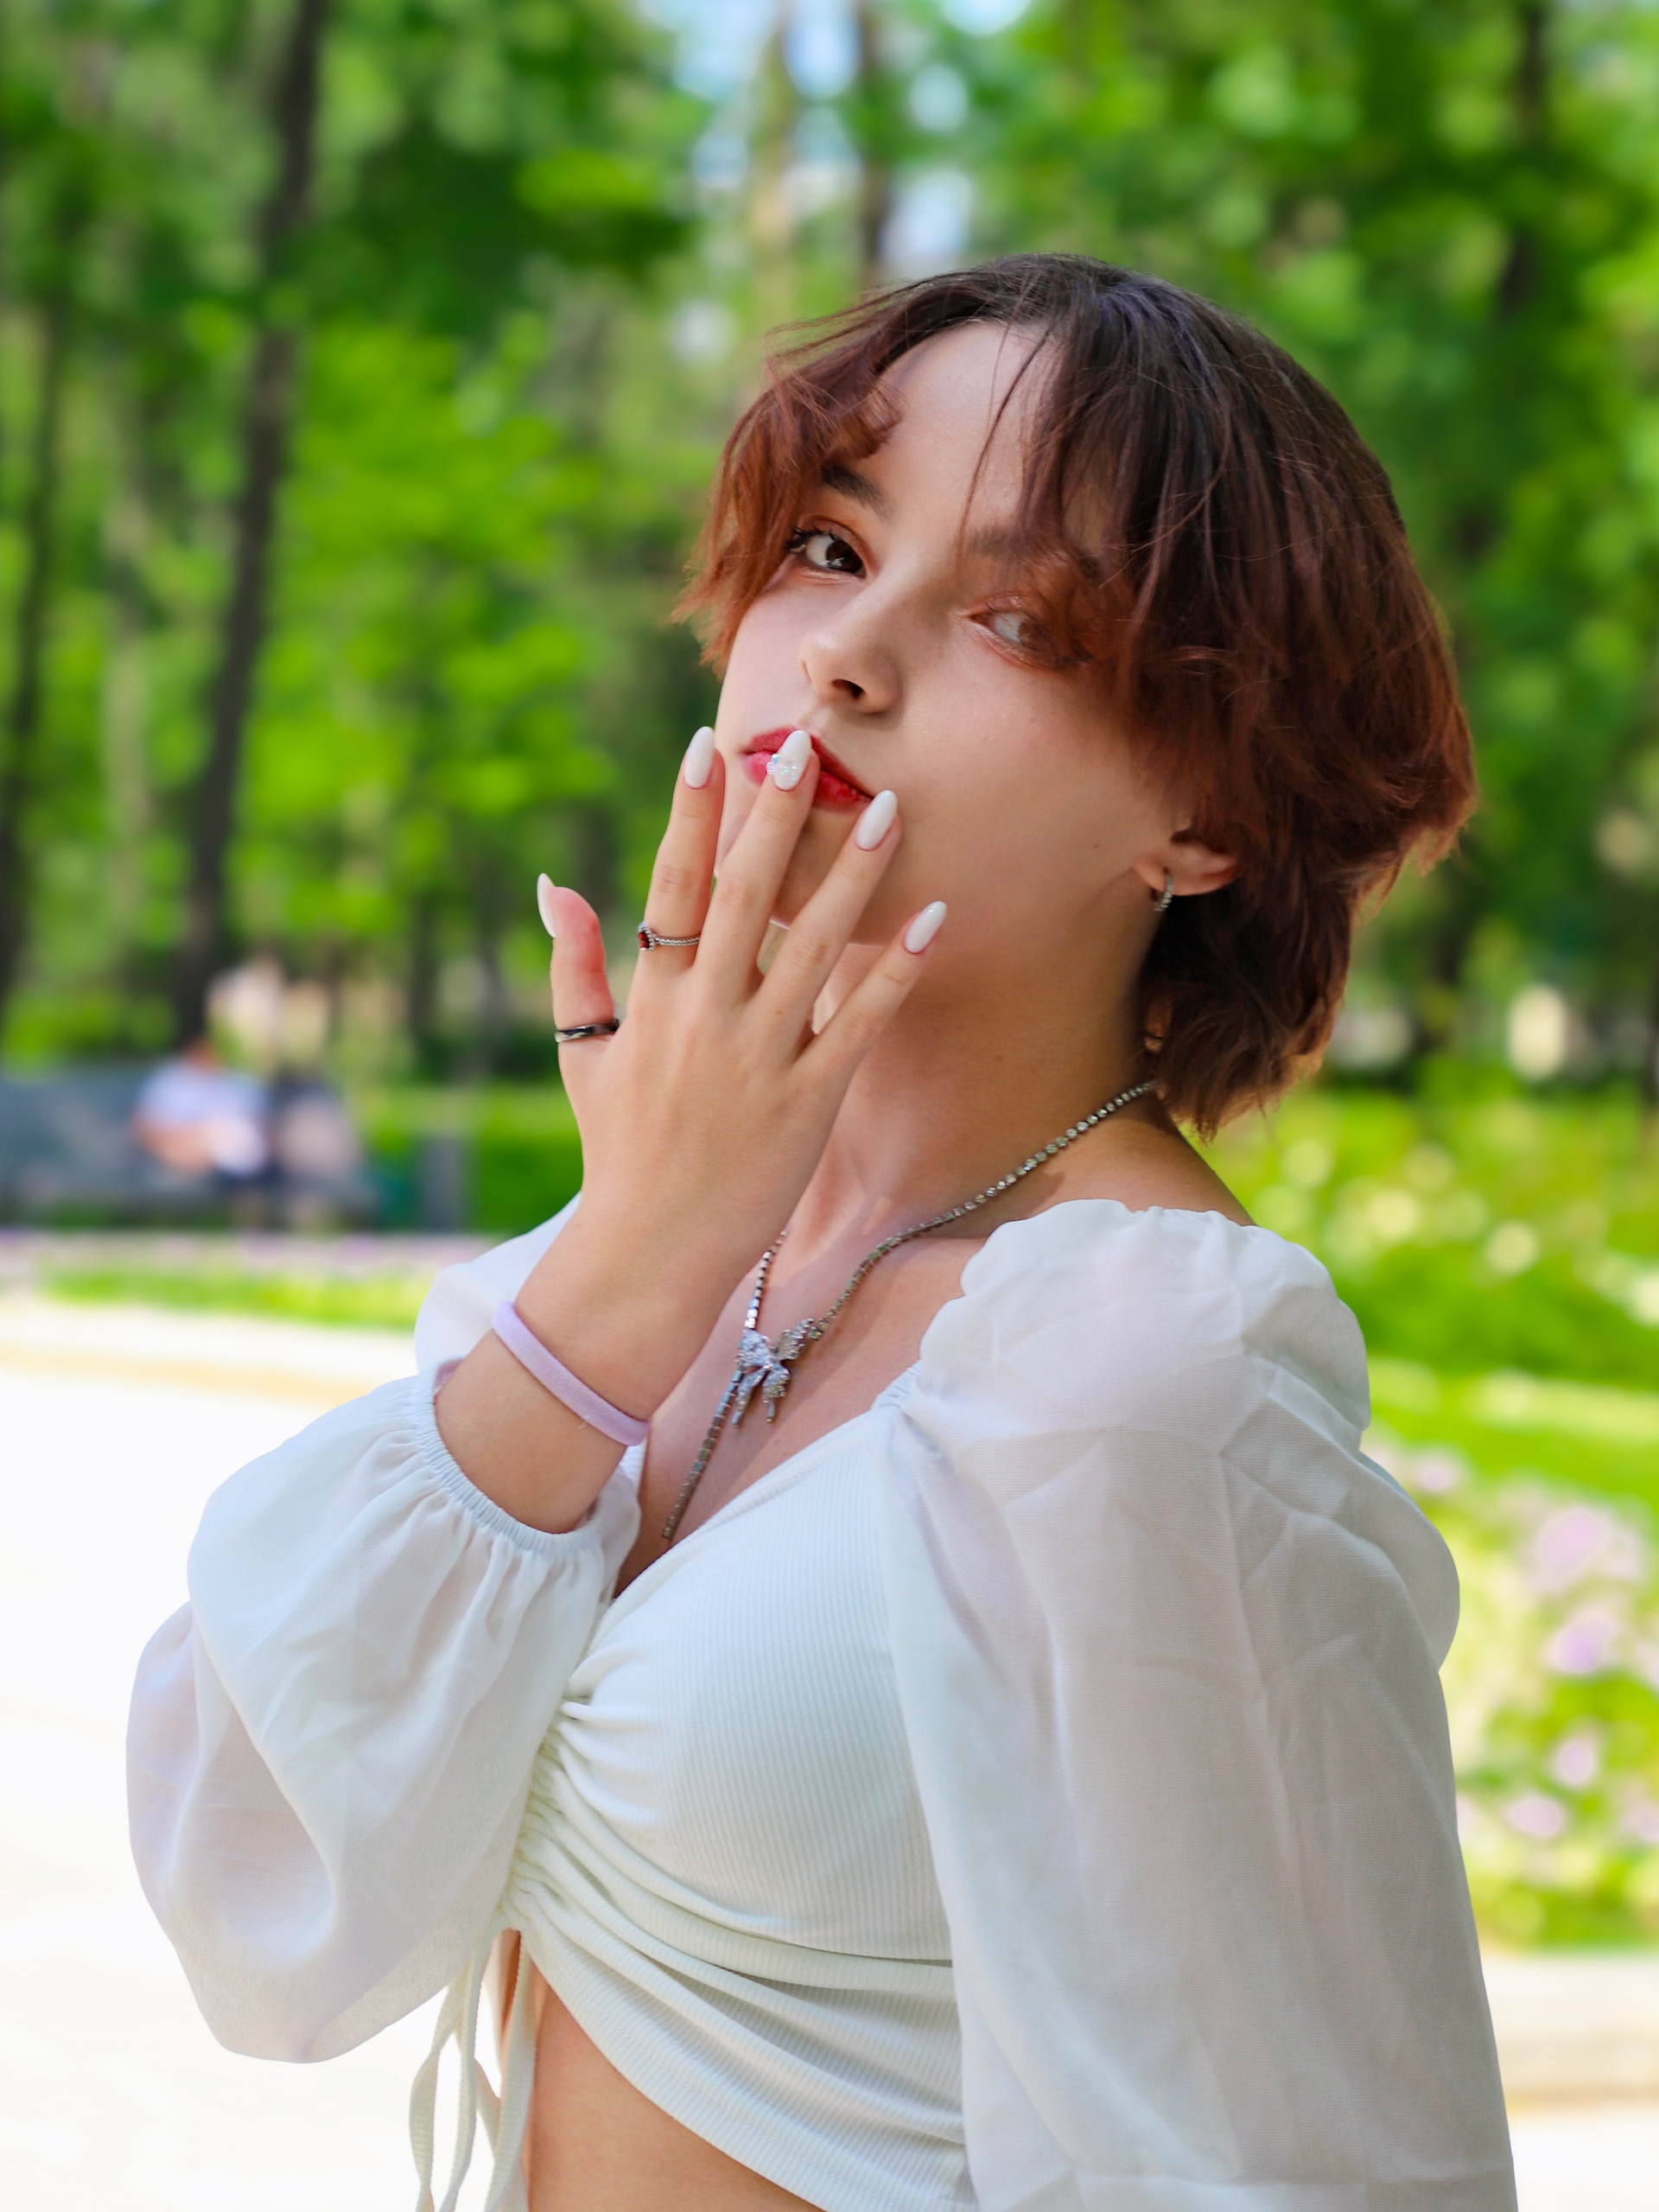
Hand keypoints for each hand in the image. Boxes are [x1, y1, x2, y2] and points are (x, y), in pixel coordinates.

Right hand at [523, 726, 943, 1416]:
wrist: (652, 1252)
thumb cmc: (620, 1150)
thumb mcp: (585, 1056)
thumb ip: (575, 967)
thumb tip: (556, 884)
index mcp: (653, 999)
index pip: (673, 885)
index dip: (691, 812)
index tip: (711, 745)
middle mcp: (707, 1017)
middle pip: (746, 896)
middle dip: (777, 817)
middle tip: (808, 748)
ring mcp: (761, 1057)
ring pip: (814, 946)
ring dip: (855, 874)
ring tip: (890, 808)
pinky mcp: (810, 1100)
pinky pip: (860, 1022)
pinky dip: (896, 970)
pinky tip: (933, 918)